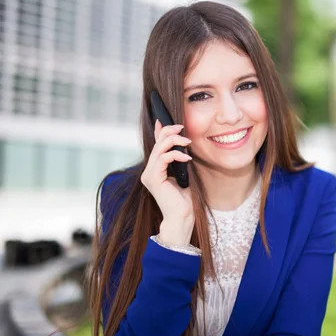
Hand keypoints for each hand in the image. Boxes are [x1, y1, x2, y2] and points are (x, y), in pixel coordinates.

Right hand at [140, 120, 193, 245]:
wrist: (182, 216)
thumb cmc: (185, 198)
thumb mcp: (183, 172)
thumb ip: (179, 159)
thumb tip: (182, 143)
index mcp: (155, 169)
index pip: (156, 145)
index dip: (160, 131)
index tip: (166, 120)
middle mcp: (149, 171)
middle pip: (157, 144)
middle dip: (169, 132)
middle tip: (182, 128)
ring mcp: (149, 175)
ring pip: (159, 149)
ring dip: (174, 141)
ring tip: (187, 143)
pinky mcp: (153, 178)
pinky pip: (163, 158)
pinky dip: (176, 154)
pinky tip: (187, 158)